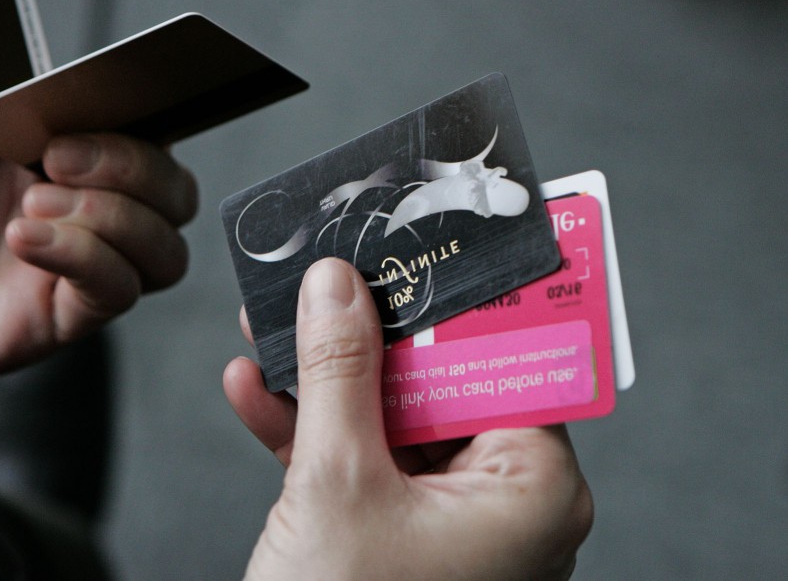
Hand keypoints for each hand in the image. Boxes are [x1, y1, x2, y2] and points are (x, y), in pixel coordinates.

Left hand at [0, 134, 196, 393]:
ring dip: (118, 219)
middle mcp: (80, 209)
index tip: (81, 114)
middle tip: (59, 161)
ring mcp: (76, 265)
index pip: (142, 133)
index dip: (135, 122)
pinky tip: (28, 244)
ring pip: (165, 247)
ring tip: (34, 208)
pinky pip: (119, 290)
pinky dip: (88, 260)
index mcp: (52, 154)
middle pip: (174, 191)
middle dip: (135, 168)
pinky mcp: (60, 318)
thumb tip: (34, 81)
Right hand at [224, 258, 592, 579]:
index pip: (507, 360)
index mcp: (531, 488)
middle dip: (366, 337)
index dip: (457, 301)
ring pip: (389, 422)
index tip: (419, 250)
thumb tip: (337, 287)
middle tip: (328, 281)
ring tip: (275, 325)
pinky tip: (257, 390)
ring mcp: (448, 524)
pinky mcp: (397, 539)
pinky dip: (309, 433)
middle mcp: (502, 503)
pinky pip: (360, 467)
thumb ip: (339, 373)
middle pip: (438, 384)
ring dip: (324, 381)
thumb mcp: (337, 482)